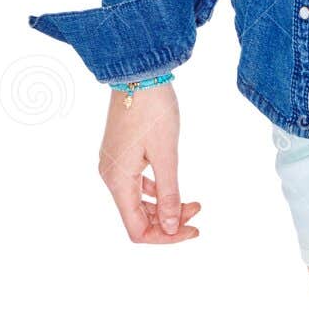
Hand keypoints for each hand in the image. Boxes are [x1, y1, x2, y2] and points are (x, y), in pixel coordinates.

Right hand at [98, 84, 200, 244]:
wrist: (139, 72)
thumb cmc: (153, 110)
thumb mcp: (166, 154)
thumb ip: (168, 194)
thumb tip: (171, 228)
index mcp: (118, 182)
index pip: (137, 229)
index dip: (165, 237)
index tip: (193, 229)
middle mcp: (111, 177)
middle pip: (137, 218)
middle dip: (169, 220)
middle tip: (197, 209)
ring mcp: (114, 165)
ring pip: (138, 201)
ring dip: (164, 206)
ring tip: (192, 201)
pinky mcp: (121, 154)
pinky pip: (136, 184)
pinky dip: (155, 191)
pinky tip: (172, 188)